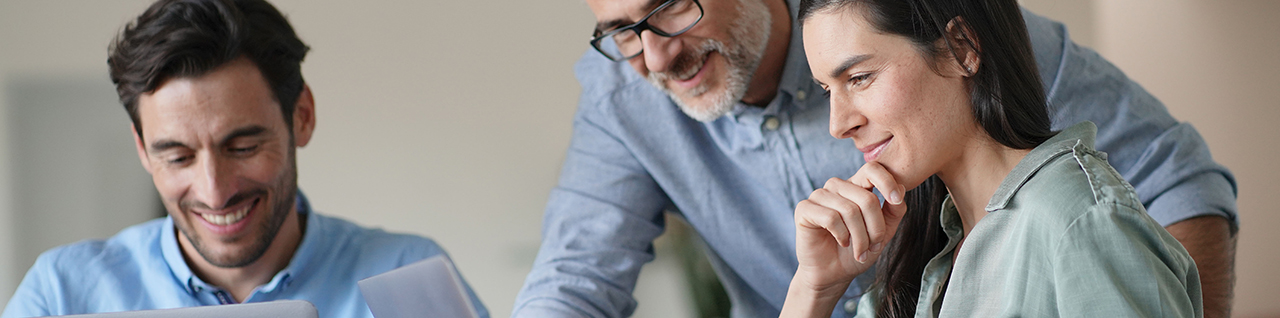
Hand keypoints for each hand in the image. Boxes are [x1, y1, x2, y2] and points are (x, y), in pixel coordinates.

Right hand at [792, 161, 907, 295]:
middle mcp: (837, 187)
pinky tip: (842, 242)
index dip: (887, 182)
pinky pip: (831, 218)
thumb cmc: (857, 251)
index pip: (872, 169)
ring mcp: (819, 195)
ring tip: (860, 251)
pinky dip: (842, 235)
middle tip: (874, 247)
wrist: (833, 274)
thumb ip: (894, 211)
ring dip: (859, 237)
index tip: (896, 200)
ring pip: (849, 210)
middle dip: (875, 228)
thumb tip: (902, 187)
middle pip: (866, 198)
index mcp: (856, 186)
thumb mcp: (883, 232)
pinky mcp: (804, 209)